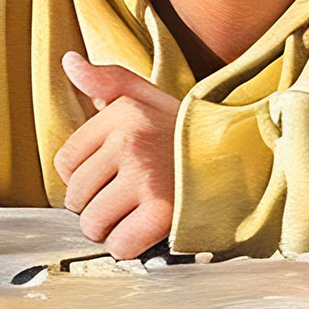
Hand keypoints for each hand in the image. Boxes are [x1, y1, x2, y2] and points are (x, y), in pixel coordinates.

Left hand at [53, 51, 179, 258]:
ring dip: (112, 228)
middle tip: (130, 196)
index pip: (65, 162)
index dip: (86, 175)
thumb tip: (70, 62)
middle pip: (76, 197)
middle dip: (97, 205)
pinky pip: (119, 244)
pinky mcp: (162, 212)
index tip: (114, 173)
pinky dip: (130, 246)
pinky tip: (148, 231)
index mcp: (123, 113)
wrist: (243, 160)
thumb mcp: (149, 97)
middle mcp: (130, 142)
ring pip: (92, 224)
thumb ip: (108, 81)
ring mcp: (145, 178)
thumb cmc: (189, 135)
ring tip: (138, 212)